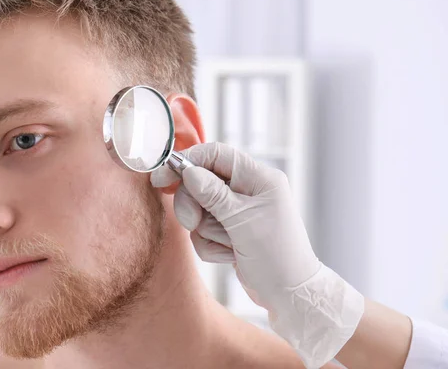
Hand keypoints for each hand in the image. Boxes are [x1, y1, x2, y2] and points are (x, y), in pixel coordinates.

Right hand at [151, 142, 363, 368]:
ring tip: (230, 245)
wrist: (289, 295)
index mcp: (258, 178)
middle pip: (201, 182)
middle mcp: (248, 190)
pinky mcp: (230, 231)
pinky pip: (204, 231)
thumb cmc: (277, 256)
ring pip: (200, 210)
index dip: (187, 162)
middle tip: (193, 222)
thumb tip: (188, 171)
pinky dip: (211, 246)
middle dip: (195, 206)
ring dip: (208, 232)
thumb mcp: (243, 221)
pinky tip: (231, 256)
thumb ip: (213, 194)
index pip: (215, 155)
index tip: (162, 178)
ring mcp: (238, 212)